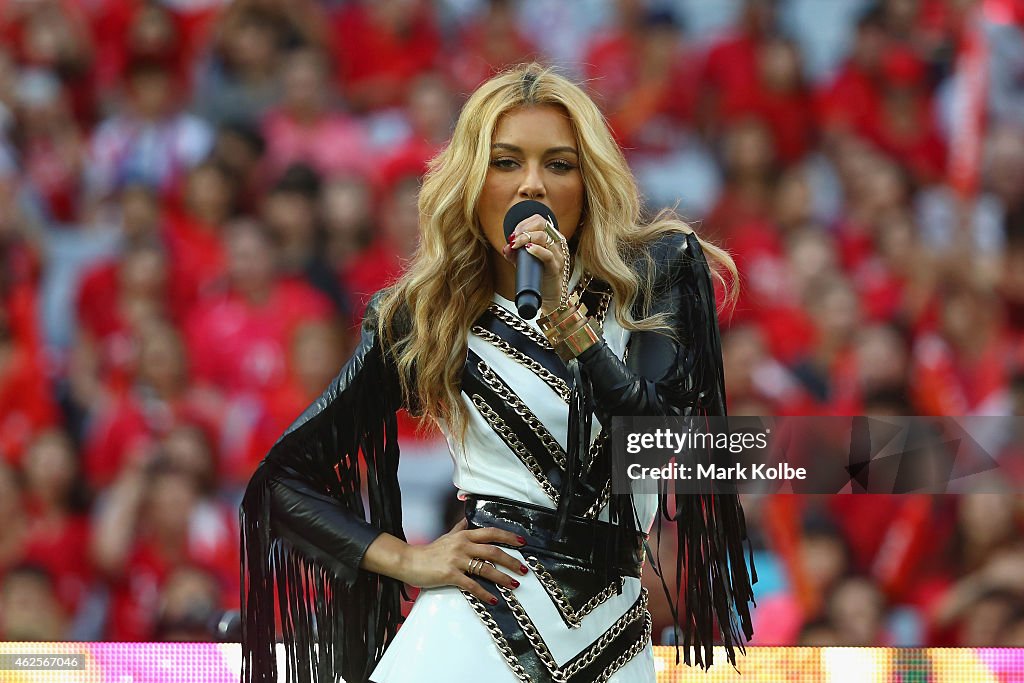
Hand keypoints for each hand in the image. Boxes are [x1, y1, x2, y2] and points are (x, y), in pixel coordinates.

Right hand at [398, 518, 528, 604]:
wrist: (409, 561)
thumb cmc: (428, 552)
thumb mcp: (446, 536)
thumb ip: (458, 528)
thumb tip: (466, 519)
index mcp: (463, 535)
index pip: (491, 533)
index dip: (508, 537)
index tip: (522, 543)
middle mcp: (462, 545)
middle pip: (493, 551)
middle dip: (511, 561)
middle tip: (523, 569)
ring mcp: (457, 560)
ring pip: (486, 568)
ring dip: (503, 578)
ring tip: (513, 585)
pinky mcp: (450, 575)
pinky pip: (472, 585)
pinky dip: (485, 594)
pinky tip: (494, 599)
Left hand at [502, 213, 568, 313]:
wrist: (548, 298)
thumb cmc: (539, 276)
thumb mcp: (523, 262)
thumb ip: (514, 254)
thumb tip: (506, 247)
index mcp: (551, 238)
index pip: (539, 220)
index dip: (524, 223)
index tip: (513, 234)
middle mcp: (557, 244)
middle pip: (542, 224)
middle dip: (523, 229)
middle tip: (513, 240)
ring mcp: (558, 255)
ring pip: (544, 237)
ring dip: (526, 238)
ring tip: (516, 245)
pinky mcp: (557, 268)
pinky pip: (549, 254)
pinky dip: (536, 250)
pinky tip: (527, 250)